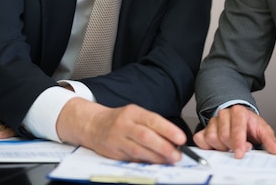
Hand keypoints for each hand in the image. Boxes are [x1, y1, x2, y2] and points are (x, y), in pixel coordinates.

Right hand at [57, 98, 186, 163]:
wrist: (93, 125)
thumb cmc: (120, 120)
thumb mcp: (136, 114)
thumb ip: (152, 125)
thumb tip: (173, 139)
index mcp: (133, 112)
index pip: (153, 120)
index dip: (168, 130)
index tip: (181, 138)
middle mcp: (124, 125)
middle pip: (145, 136)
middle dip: (163, 147)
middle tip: (177, 155)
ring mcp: (117, 139)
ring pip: (138, 150)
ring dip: (156, 158)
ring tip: (169, 160)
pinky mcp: (113, 153)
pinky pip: (131, 159)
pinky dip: (144, 162)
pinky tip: (154, 164)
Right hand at [193, 104, 275, 158]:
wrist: (240, 119)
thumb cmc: (250, 124)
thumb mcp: (263, 130)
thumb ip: (269, 140)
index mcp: (239, 112)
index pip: (236, 128)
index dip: (238, 143)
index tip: (240, 154)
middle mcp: (224, 114)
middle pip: (224, 136)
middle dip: (232, 146)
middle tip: (240, 149)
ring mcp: (213, 121)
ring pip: (212, 138)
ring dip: (221, 147)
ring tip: (230, 146)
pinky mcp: (204, 129)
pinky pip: (200, 139)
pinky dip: (207, 146)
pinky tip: (217, 147)